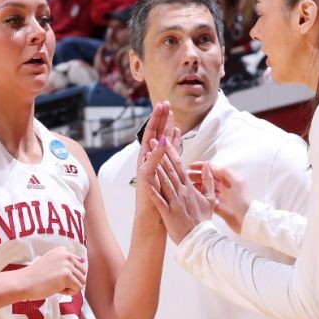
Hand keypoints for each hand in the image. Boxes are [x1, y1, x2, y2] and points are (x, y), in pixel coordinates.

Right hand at [21, 247, 86, 298]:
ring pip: (82, 281)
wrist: (24, 282)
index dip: (68, 275)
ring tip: (56, 285)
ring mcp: (67, 264)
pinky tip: (57, 289)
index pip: (78, 265)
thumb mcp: (52, 263)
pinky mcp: (67, 275)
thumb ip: (67, 261)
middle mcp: (66, 254)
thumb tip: (84, 260)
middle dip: (72, 281)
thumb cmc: (36, 276)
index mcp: (63, 250)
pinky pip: (78, 289)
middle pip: (82, 273)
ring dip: (71, 287)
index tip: (54, 275)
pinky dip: (69, 292)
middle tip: (56, 282)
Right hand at [135, 102, 176, 222]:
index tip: (168, 106)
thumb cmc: (161, 197)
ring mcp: (144, 167)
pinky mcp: (144, 177)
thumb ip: (170, 153)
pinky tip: (162, 140)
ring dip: (155, 127)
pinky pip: (151, 162)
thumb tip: (174, 137)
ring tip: (160, 113)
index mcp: (154, 158)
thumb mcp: (167, 170)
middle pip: (153, 134)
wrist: (152, 217)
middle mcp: (147, 160)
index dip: (163, 120)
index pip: (160, 135)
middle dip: (158, 118)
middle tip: (164, 102)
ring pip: (150, 144)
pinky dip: (157, 151)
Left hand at [142, 139, 215, 242]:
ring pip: (164, 181)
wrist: (201, 239)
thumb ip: (209, 181)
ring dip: (155, 167)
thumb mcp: (211, 199)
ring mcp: (175, 202)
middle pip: (170, 170)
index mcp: (190, 188)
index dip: (171, 153)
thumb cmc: (204, 220)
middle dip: (161, 155)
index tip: (164, 141)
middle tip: (153, 141)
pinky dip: (152, 191)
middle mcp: (182, 192)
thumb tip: (208, 166)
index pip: (180, 167)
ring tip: (147, 155)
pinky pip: (159, 200)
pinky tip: (144, 182)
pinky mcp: (169, 213)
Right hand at [191, 163, 250, 234]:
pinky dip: (201, 199)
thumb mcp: (237, 183)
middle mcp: (225, 188)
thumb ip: (225, 172)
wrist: (248, 220)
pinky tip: (194, 198)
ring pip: (207, 189)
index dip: (202, 167)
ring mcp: (222, 198)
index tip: (191, 166)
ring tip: (188, 186)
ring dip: (197, 187)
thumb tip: (212, 166)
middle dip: (197, 176)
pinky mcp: (220, 209)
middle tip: (186, 176)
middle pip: (208, 179)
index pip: (213, 170)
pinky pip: (208, 201)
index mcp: (229, 180)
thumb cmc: (244, 201)